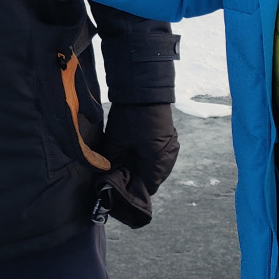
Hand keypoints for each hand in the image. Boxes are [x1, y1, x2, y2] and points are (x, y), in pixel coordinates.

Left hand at [97, 103, 180, 228]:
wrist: (143, 88)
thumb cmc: (130, 116)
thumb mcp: (117, 141)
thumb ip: (112, 163)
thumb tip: (106, 177)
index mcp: (159, 162)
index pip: (148, 188)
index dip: (132, 189)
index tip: (116, 186)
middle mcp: (169, 157)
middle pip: (152, 178)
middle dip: (135, 178)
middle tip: (117, 173)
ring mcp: (171, 147)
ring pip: (154, 166)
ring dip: (140, 167)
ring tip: (122, 161)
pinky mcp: (168, 137)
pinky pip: (157, 155)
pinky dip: (145, 156)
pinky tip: (131, 151)